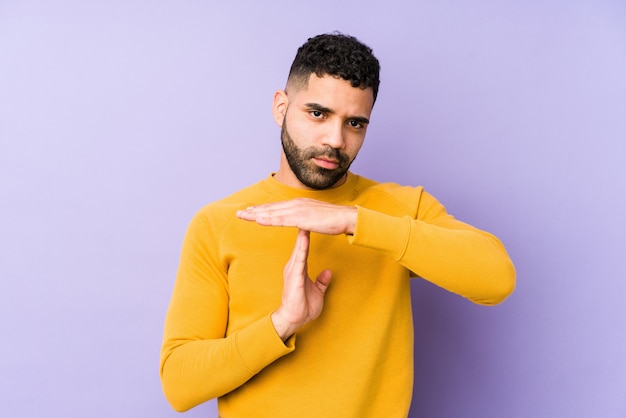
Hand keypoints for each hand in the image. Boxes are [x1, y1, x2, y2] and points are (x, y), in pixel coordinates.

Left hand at [236, 198, 356, 234]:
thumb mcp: (314, 217)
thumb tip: (300, 222)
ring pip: (272, 212)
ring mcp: (298, 210)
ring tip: (243, 216)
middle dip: (254, 210)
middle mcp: (296, 204)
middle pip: (270, 208)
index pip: (276, 207)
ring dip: (256, 214)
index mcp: (298, 204)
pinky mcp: (302, 218)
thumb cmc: (333, 220)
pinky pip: (281, 220)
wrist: (346, 218)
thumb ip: (305, 218)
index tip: (250, 211)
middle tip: (239, 213)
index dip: (262, 209)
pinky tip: (258, 220)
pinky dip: (268, 219)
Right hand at [271, 229, 331, 339]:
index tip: (312, 219)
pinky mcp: (293, 276)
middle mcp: (294, 265)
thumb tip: (328, 273)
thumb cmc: (303, 306)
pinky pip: (299, 259)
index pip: (304, 245)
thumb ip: (322, 281)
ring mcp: (293, 269)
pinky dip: (301, 247)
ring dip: (301, 233)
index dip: (307, 232)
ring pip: (298, 247)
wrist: (293, 319)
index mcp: (299, 267)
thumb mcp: (317, 291)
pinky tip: (304, 238)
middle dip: (301, 227)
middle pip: (299, 242)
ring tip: (304, 218)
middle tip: (305, 210)